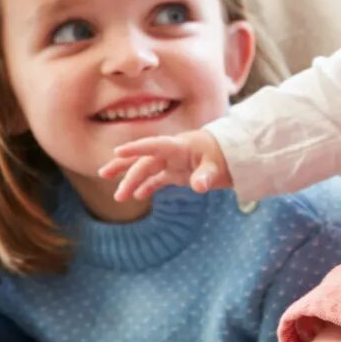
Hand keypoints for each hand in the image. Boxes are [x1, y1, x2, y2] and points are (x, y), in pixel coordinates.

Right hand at [98, 131, 230, 201]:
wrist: (236, 154)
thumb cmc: (227, 155)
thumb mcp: (218, 166)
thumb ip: (206, 175)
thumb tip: (199, 187)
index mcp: (180, 146)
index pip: (154, 145)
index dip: (137, 148)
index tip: (118, 151)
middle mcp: (172, 153)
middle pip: (145, 160)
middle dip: (125, 169)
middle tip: (104, 176)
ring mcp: (173, 163)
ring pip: (146, 169)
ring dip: (131, 180)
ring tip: (118, 195)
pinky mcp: (177, 172)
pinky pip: (157, 179)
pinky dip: (147, 187)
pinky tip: (137, 196)